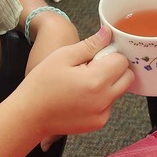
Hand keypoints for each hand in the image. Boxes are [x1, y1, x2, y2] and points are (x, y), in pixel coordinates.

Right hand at [12, 25, 132, 141]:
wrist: (29, 115)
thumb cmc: (42, 83)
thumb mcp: (63, 56)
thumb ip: (90, 45)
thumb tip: (108, 33)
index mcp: (96, 80)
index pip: (122, 61)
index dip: (110, 54)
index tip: (95, 55)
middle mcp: (104, 100)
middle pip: (127, 77)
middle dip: (115, 69)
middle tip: (91, 67)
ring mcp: (102, 115)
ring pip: (119, 91)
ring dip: (108, 83)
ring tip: (82, 82)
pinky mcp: (98, 124)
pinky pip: (108, 105)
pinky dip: (100, 98)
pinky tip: (80, 96)